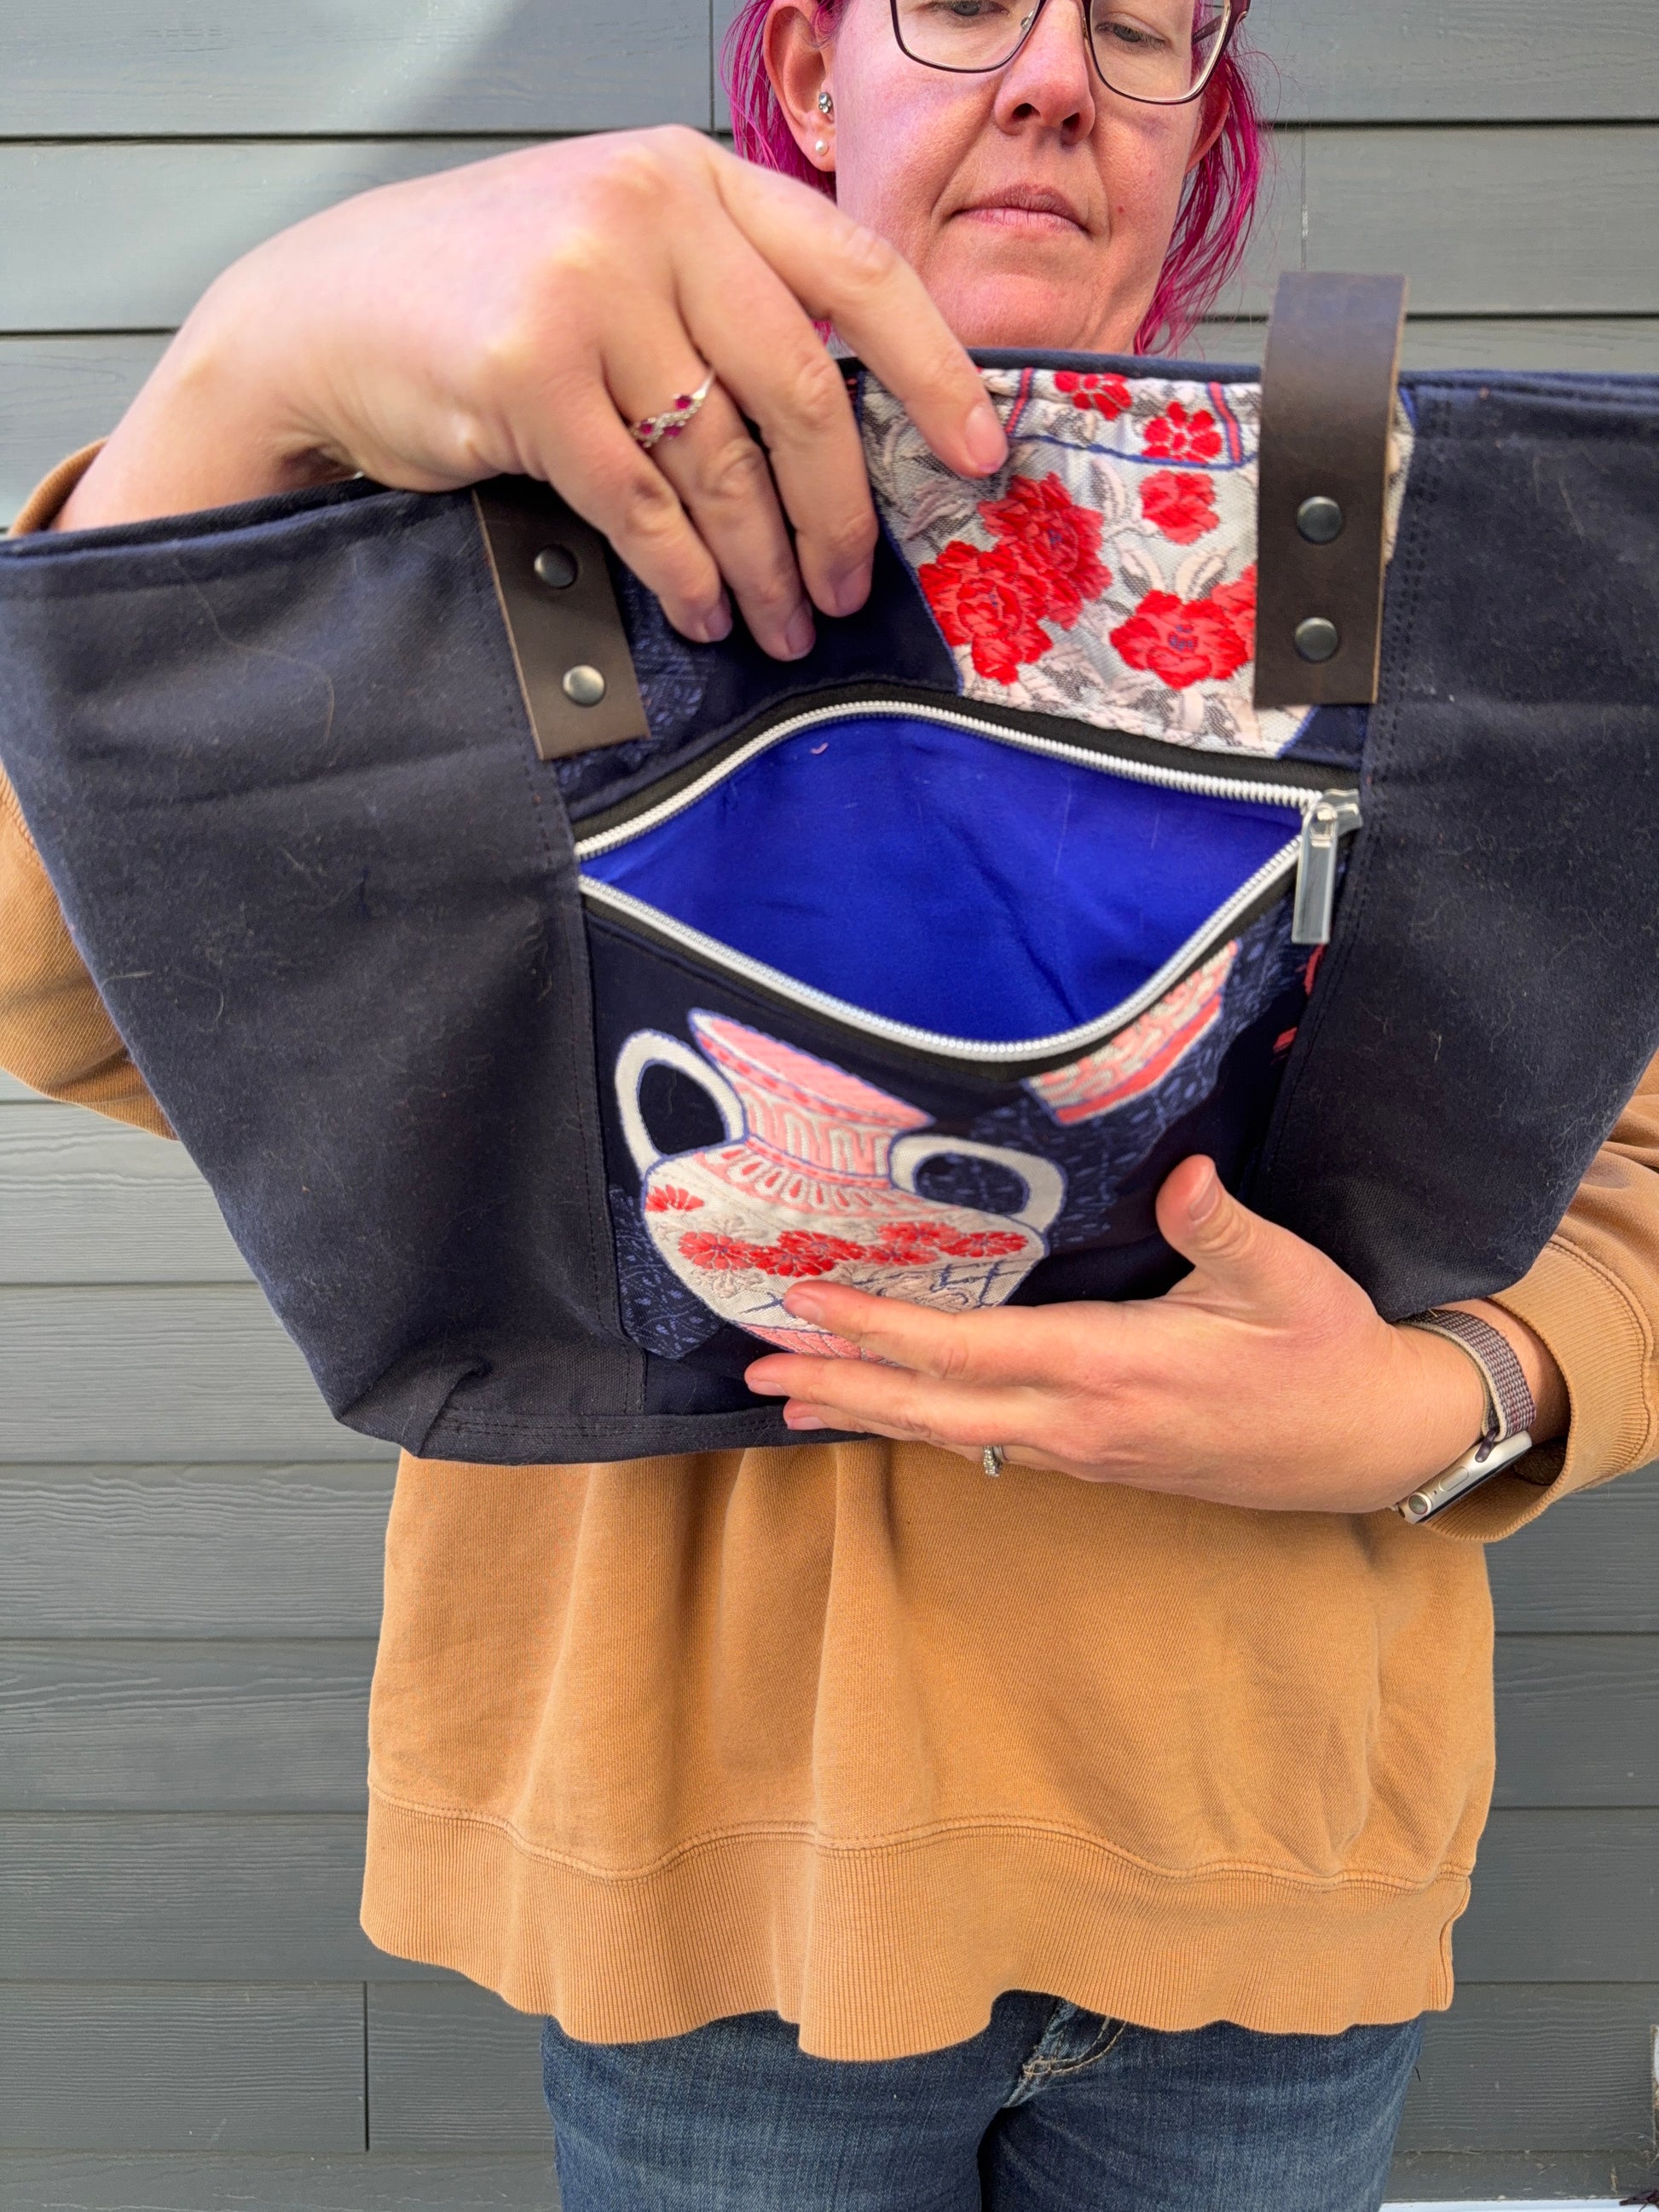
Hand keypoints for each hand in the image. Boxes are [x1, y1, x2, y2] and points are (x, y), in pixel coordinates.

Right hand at [54, 129, 1005, 661]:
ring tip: (779, 622)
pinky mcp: (527, 375)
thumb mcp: (616, 250)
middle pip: (801, 388)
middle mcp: (648, 212)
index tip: (980, 452)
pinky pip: (646, 506)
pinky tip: (706, 611)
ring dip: (764, 565)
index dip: (935, 369)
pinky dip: (687, 574)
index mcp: (692, 175)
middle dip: (839, 511)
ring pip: (724, 461)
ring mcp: (585, 288)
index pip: (856, 268)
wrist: (322, 317)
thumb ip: (720, 298)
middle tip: (850, 587)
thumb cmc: (481, 297)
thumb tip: (846, 427)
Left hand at [743, 1156, 1567, 1514]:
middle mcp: (1084, 1421)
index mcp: (1115, 1369)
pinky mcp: (1099, 1460)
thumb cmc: (1329, 1354)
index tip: (811, 1307)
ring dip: (870, 1414)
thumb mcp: (1290, 1278)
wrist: (1369, 1443)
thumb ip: (1225, 1228)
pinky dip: (927, 1425)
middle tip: (757, 1373)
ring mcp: (1088, 1450)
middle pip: (936, 1408)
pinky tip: (897, 1415)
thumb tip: (1185, 1174)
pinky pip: (990, 1443)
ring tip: (794, 1399)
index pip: (971, 1351)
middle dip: (842, 1387)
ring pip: (954, 1432)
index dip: (884, 1331)